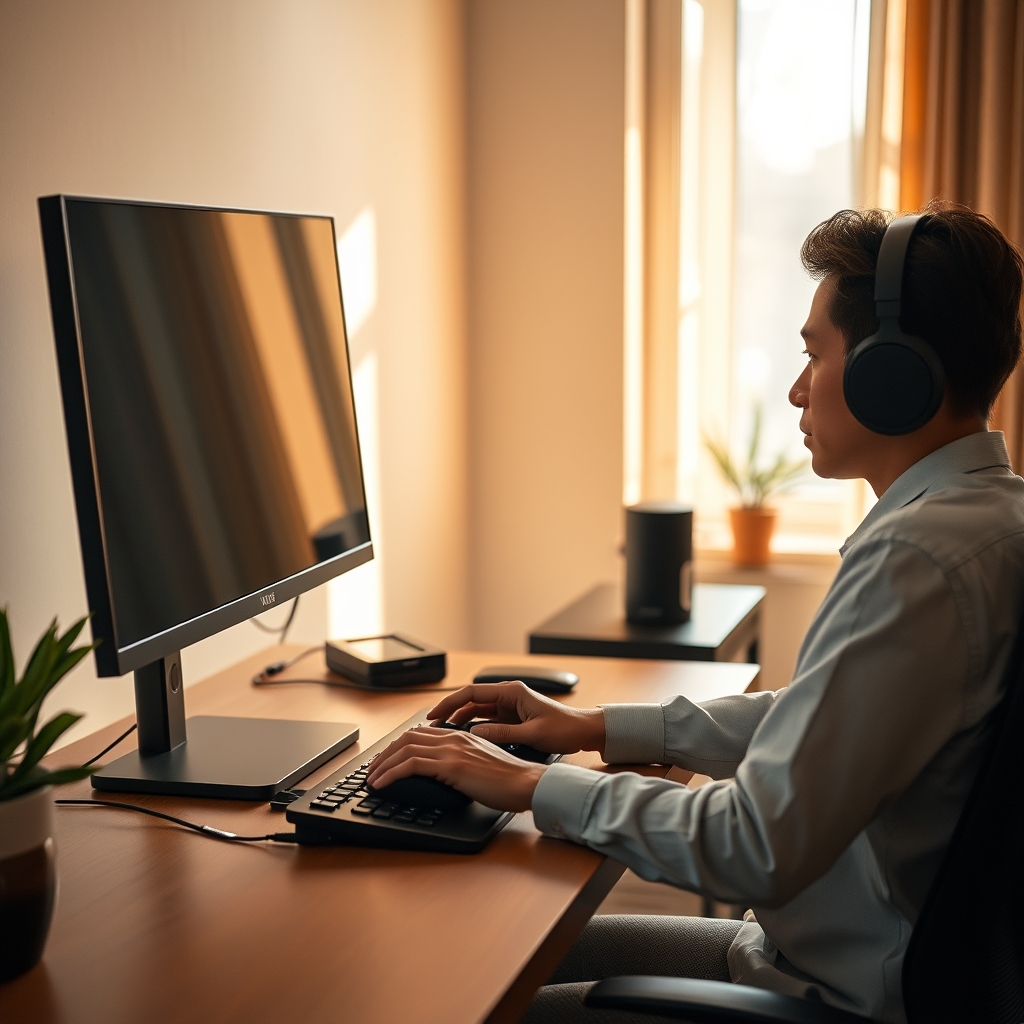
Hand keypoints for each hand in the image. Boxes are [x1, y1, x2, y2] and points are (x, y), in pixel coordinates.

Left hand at [365, 726, 545, 811]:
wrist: (526, 783)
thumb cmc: (509, 780)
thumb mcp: (480, 765)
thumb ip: (461, 762)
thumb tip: (444, 774)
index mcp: (460, 735)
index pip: (420, 733)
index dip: (398, 745)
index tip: (386, 759)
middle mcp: (453, 738)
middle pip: (407, 737)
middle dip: (385, 753)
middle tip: (372, 769)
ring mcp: (452, 750)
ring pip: (404, 749)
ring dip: (382, 764)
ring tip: (371, 779)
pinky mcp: (451, 765)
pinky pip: (410, 765)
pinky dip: (390, 773)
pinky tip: (380, 784)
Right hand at [426, 681, 605, 754]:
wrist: (583, 731)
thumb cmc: (564, 729)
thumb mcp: (533, 735)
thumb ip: (503, 734)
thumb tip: (475, 733)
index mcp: (512, 692)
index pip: (472, 693)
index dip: (449, 703)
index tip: (434, 714)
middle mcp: (508, 695)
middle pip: (470, 700)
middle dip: (449, 710)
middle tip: (430, 724)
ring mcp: (509, 706)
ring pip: (476, 709)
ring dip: (458, 718)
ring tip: (440, 732)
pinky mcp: (512, 717)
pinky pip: (485, 718)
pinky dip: (471, 725)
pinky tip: (460, 735)